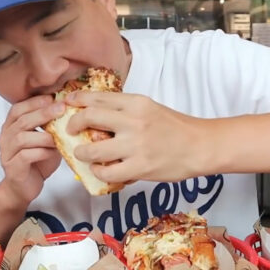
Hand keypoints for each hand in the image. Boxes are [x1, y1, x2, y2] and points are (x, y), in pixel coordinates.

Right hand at [0, 95, 64, 207]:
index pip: (18, 108)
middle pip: (21, 120)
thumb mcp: (44, 140)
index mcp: (11, 127)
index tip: (53, 97)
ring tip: (59, 136)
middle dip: (42, 113)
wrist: (24, 188)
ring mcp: (7, 153)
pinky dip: (41, 152)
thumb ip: (50, 127)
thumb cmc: (36, 161)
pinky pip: (25, 156)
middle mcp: (5, 138)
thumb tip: (71, 110)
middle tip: (61, 109)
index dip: (34, 102)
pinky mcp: (13, 169)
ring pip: (22, 138)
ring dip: (43, 135)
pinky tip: (53, 152)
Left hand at [64, 92, 205, 183]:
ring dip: (81, 153)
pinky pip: (107, 173)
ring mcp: (135, 145)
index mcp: (137, 102)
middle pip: (89, 117)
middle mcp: (133, 121)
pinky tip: (101, 170)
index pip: (98, 97)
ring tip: (82, 154)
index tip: (69, 102)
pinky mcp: (139, 167)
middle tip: (71, 129)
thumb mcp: (151, 108)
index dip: (77, 99)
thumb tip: (96, 114)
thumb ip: (126, 109)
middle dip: (73, 124)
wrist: (201, 146)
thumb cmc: (176, 128)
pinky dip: (98, 172)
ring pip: (92, 150)